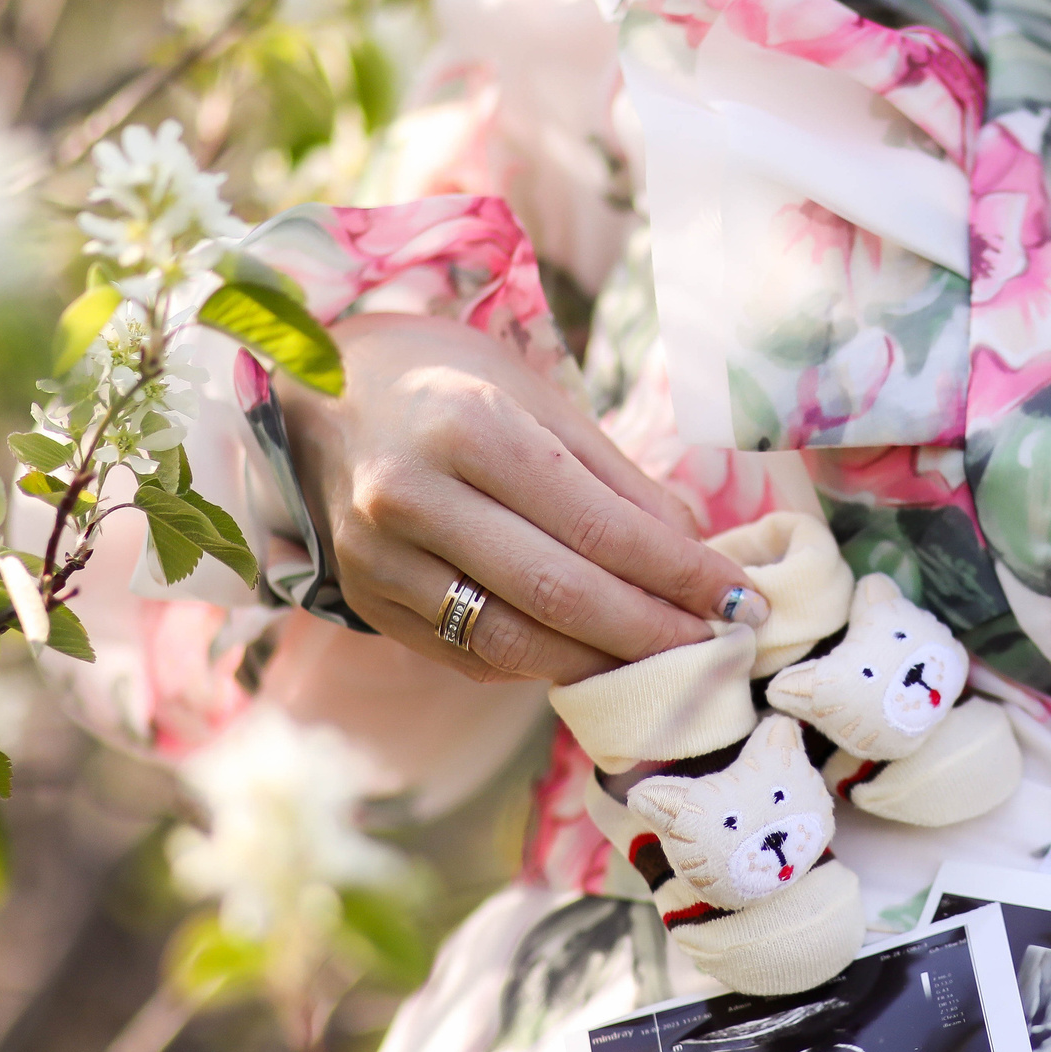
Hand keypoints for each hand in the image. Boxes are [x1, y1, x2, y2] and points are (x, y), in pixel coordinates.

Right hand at [281, 312, 763, 684]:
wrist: (309, 396)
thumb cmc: (444, 385)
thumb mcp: (535, 399)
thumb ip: (616, 481)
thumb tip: (697, 552)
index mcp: (467, 427)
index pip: (598, 526)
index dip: (680, 574)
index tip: (741, 600)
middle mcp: (411, 496)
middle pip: (560, 594)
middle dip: (654, 631)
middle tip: (719, 647)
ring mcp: (379, 560)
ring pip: (514, 643)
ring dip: (604, 665)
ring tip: (667, 663)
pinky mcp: (368, 605)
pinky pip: (473, 657)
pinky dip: (544, 666)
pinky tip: (592, 657)